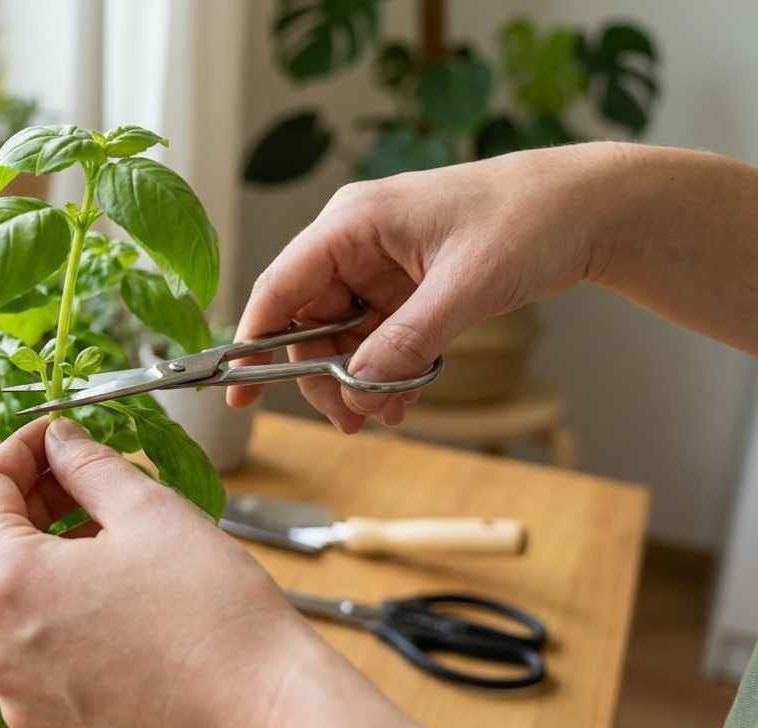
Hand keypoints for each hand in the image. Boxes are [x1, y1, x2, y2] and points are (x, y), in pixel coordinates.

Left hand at [0, 418, 467, 727]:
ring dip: (35, 561)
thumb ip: (90, 466)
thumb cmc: (213, 623)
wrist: (262, 720)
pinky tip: (106, 598)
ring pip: (2, 610)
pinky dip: (51, 618)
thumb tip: (62, 442)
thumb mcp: (150, 513)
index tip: (51, 436)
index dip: (18, 451)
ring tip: (98, 536)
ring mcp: (18, 698)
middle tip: (71, 480)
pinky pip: (30, 659)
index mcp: (5, 585)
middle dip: (19, 505)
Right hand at [229, 143, 633, 431]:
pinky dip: (385, 370)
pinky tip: (401, 398)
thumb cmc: (529, 218)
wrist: (589, 208)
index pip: (281, 287)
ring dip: (357, 379)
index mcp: (354, 222)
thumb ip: (407, 339)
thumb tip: (357, 385)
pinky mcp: (406, 287)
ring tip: (385, 415)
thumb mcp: (467, 285)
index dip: (254, 341)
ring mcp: (381, 266)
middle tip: (351, 419)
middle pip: (308, 322)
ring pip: (341, 336)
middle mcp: (357, 242)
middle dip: (324, 375)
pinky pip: (377, 338)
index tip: (238, 391)